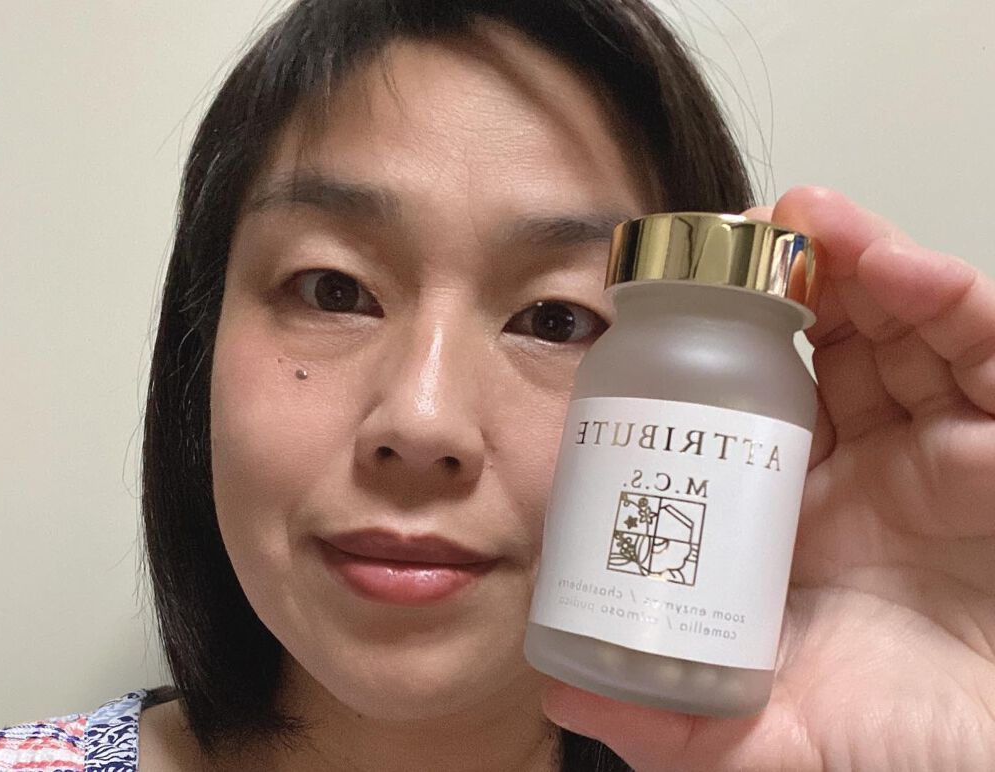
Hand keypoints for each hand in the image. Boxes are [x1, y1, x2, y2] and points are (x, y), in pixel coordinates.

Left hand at [542, 187, 994, 769]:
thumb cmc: (901, 746)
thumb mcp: (768, 737)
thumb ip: (669, 724)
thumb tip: (561, 692)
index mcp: (798, 513)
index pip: (748, 403)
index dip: (709, 348)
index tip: (658, 309)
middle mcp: (867, 467)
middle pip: (823, 344)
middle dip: (775, 284)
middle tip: (723, 246)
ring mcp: (938, 447)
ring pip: (896, 324)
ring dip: (848, 260)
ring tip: (798, 220)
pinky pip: (980, 345)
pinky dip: (937, 292)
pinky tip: (885, 262)